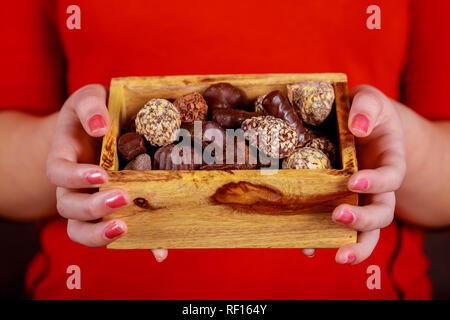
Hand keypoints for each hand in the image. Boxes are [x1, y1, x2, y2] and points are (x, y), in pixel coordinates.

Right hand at [46, 84, 166, 261]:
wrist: (97, 130)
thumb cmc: (93, 114)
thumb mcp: (89, 99)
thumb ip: (90, 105)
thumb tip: (100, 126)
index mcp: (65, 158)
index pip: (58, 173)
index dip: (75, 177)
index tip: (100, 174)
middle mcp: (73, 186)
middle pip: (69, 207)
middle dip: (93, 207)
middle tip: (122, 197)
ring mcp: (91, 202)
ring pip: (82, 229)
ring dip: (102, 234)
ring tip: (126, 227)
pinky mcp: (116, 212)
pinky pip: (119, 232)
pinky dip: (139, 244)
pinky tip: (160, 251)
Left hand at [302, 85, 405, 263]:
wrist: (354, 126)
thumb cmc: (362, 113)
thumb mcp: (367, 99)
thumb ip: (366, 106)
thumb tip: (357, 127)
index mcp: (388, 161)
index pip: (391, 177)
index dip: (376, 182)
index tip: (353, 181)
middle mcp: (376, 187)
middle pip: (382, 213)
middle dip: (363, 219)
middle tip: (338, 216)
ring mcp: (358, 200)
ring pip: (365, 231)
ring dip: (353, 245)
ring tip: (337, 255)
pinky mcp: (336, 205)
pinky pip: (335, 228)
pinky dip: (323, 240)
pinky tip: (308, 247)